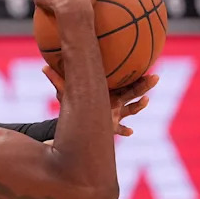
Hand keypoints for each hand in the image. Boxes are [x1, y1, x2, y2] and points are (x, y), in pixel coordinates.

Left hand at [42, 66, 158, 135]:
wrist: (75, 123)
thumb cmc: (73, 105)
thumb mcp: (67, 92)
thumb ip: (57, 80)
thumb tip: (43, 66)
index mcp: (109, 92)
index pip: (125, 81)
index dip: (135, 75)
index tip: (146, 66)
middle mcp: (115, 102)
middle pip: (134, 92)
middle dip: (145, 85)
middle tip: (156, 76)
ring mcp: (115, 115)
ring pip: (132, 109)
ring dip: (139, 105)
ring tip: (146, 100)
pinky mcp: (111, 128)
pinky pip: (121, 129)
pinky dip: (125, 130)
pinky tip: (130, 132)